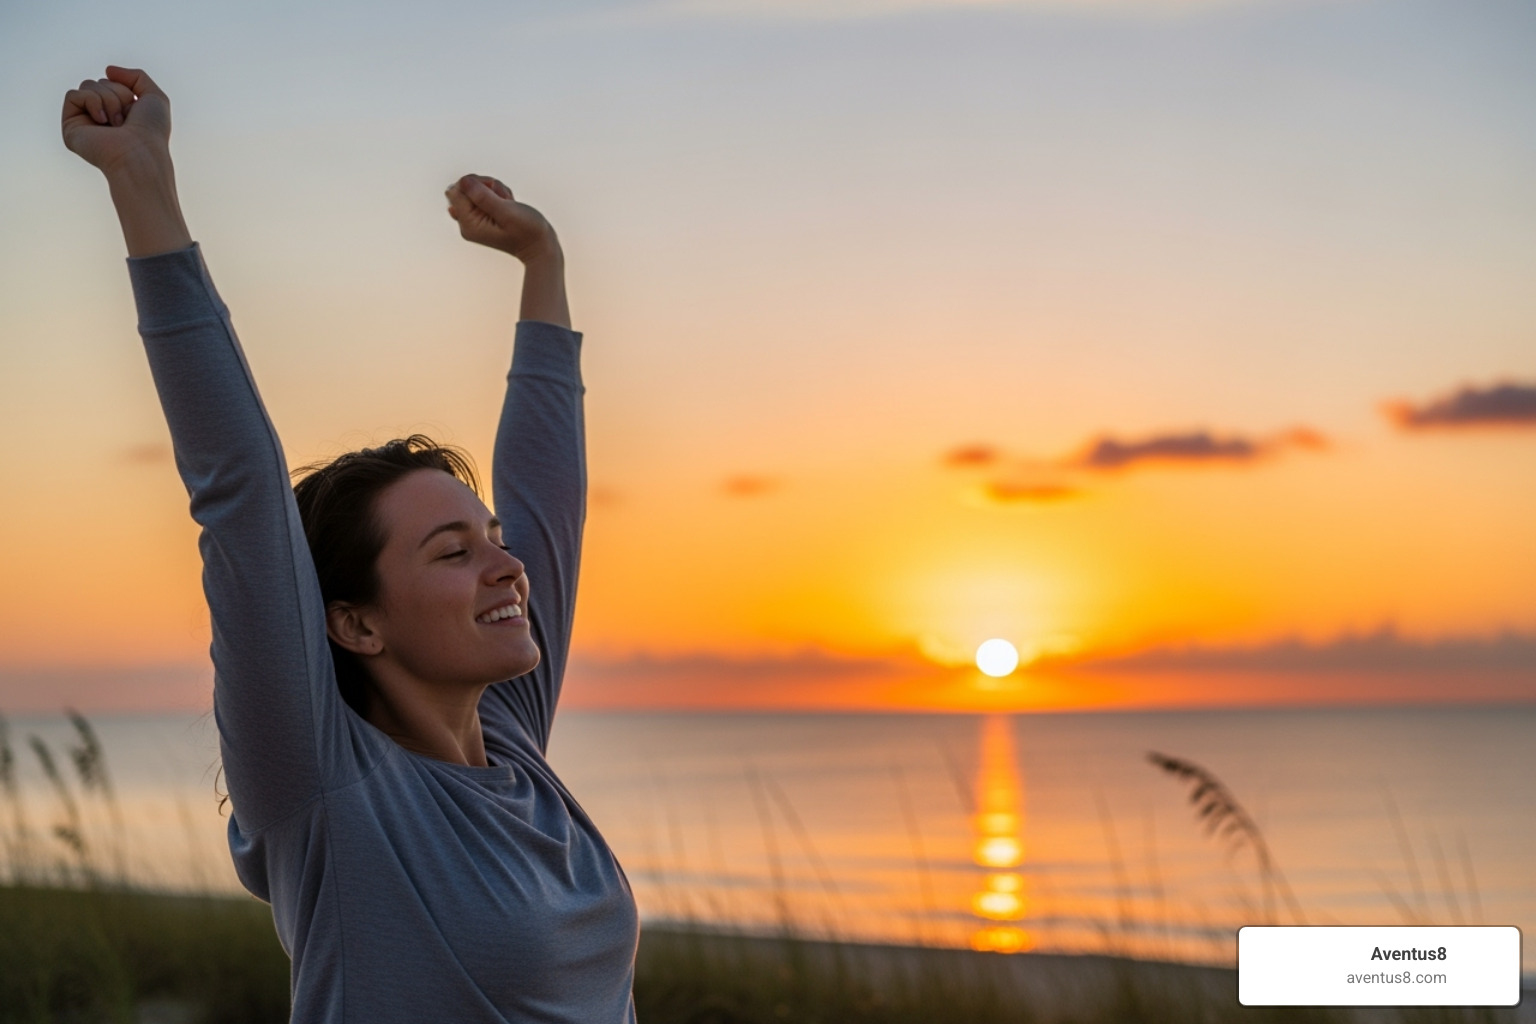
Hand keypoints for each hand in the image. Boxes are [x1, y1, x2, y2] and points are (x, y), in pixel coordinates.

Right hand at [62, 67, 172, 177]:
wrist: (140, 153)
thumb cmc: (151, 131)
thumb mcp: (154, 97)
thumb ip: (136, 77)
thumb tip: (108, 70)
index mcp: (117, 112)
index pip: (112, 82)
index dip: (126, 90)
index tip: (136, 110)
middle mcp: (100, 117)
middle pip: (99, 82)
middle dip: (117, 93)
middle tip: (125, 119)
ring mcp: (84, 122)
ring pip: (87, 85)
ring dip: (108, 99)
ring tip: (116, 123)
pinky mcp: (70, 127)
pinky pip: (73, 95)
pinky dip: (91, 101)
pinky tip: (102, 121)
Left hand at [445, 175, 560, 262]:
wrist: (540, 246)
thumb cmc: (527, 231)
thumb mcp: (506, 212)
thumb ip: (483, 197)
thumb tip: (463, 181)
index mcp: (468, 224)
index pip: (455, 191)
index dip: (474, 184)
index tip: (493, 192)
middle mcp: (467, 223)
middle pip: (462, 188)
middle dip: (483, 186)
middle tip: (502, 198)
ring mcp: (474, 220)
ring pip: (474, 189)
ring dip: (493, 189)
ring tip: (508, 202)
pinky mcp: (482, 216)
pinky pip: (482, 194)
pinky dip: (496, 194)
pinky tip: (507, 203)